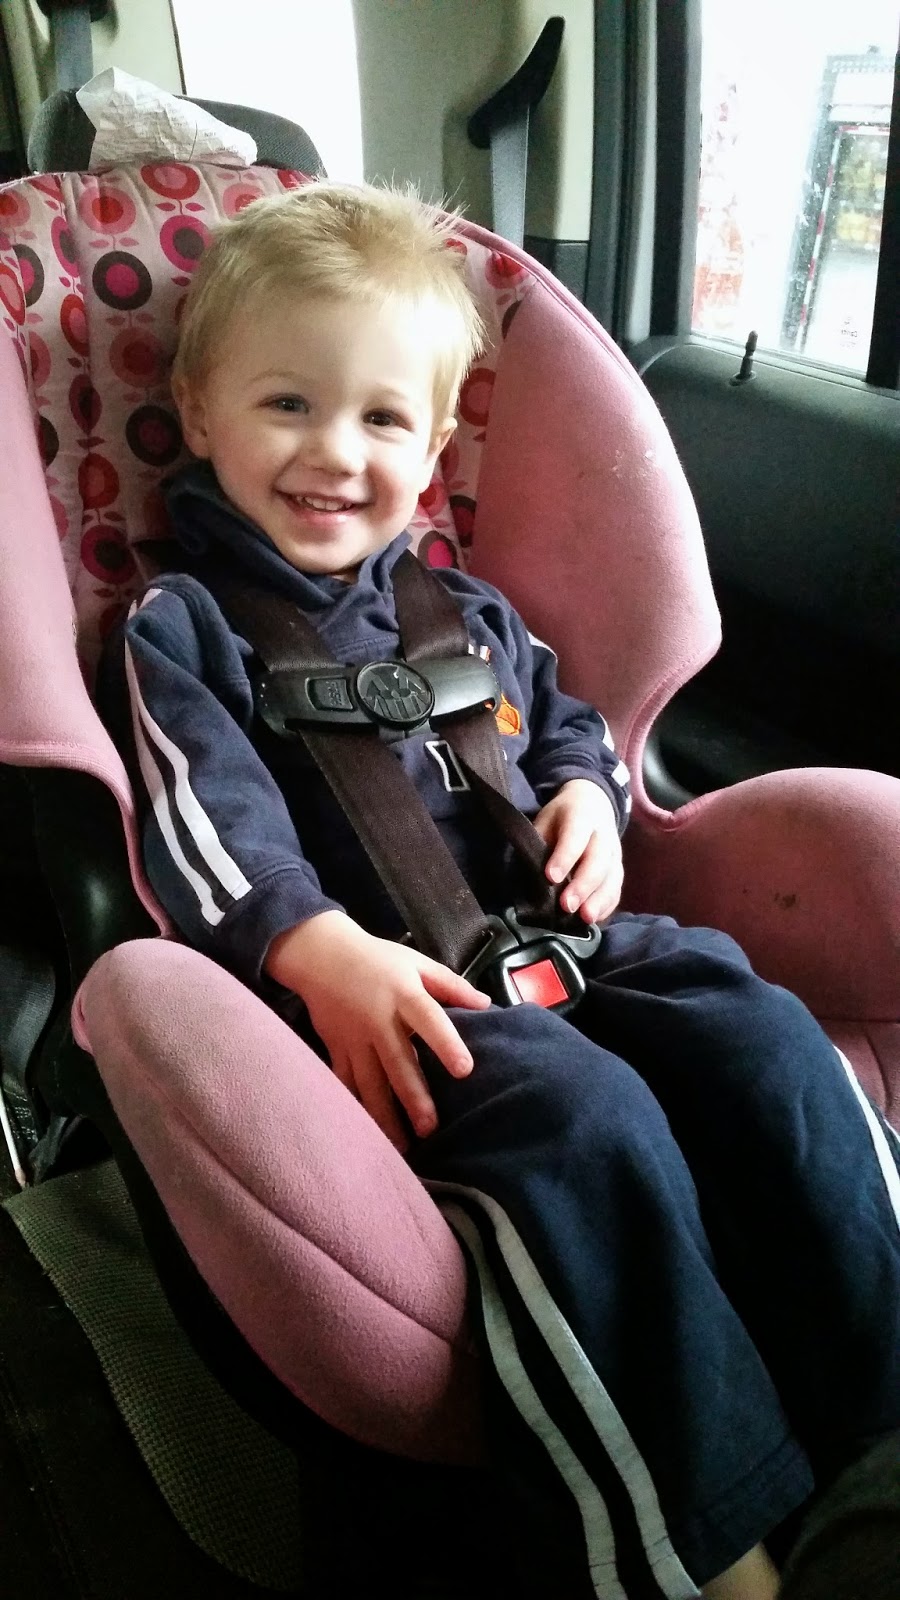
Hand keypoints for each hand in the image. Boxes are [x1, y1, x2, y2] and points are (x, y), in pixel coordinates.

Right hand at [265, 911, 490, 1150]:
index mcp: (404, 994)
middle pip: (398, 1062)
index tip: (464, 1070)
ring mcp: (354, 1038)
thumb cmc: (377, 959)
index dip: (446, 1044)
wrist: (321, 955)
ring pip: (369, 1082)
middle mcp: (378, 1020)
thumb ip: (451, 985)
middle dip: (413, 1097)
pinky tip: (366, 1134)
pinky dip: (355, 1108)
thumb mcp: (416, 962)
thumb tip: (486, 1005)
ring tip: (401, 1146)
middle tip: (430, 1128)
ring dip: (384, 1114)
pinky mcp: (336, 1049)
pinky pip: (345, 1083)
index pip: (429, 1020)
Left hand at [533, 778, 622, 923]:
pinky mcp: (618, 869)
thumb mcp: (545, 820)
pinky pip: (617, 889)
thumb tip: (530, 877)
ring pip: (612, 877)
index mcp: (581, 816)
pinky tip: (594, 918)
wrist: (593, 803)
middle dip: (583, 885)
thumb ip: (539, 844)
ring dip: (599, 900)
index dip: (564, 857)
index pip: (575, 837)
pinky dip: (607, 905)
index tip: (551, 877)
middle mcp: (603, 835)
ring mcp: (615, 853)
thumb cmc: (562, 817)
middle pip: (598, 861)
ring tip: (585, 917)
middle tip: (567, 905)